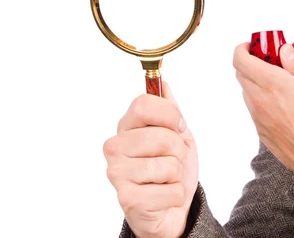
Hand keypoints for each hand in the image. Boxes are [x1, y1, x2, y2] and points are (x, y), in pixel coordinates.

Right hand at [103, 83, 197, 237]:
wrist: (172, 209)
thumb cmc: (171, 169)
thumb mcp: (177, 134)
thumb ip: (169, 110)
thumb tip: (163, 84)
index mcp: (126, 126)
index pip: (144, 103)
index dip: (170, 114)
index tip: (178, 127)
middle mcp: (115, 147)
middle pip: (163, 136)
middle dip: (179, 151)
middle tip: (171, 160)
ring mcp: (117, 173)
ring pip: (170, 165)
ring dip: (177, 175)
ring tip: (165, 179)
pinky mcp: (127, 199)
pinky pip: (172, 190)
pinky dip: (176, 195)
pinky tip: (162, 196)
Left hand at [234, 43, 293, 171]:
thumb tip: (285, 51)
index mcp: (273, 84)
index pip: (241, 60)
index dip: (243, 49)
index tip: (255, 45)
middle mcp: (260, 100)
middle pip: (241, 73)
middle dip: (252, 62)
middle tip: (271, 60)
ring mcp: (258, 116)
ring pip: (246, 90)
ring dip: (256, 81)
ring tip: (279, 83)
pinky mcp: (260, 130)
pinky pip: (253, 108)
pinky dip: (261, 98)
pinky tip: (281, 102)